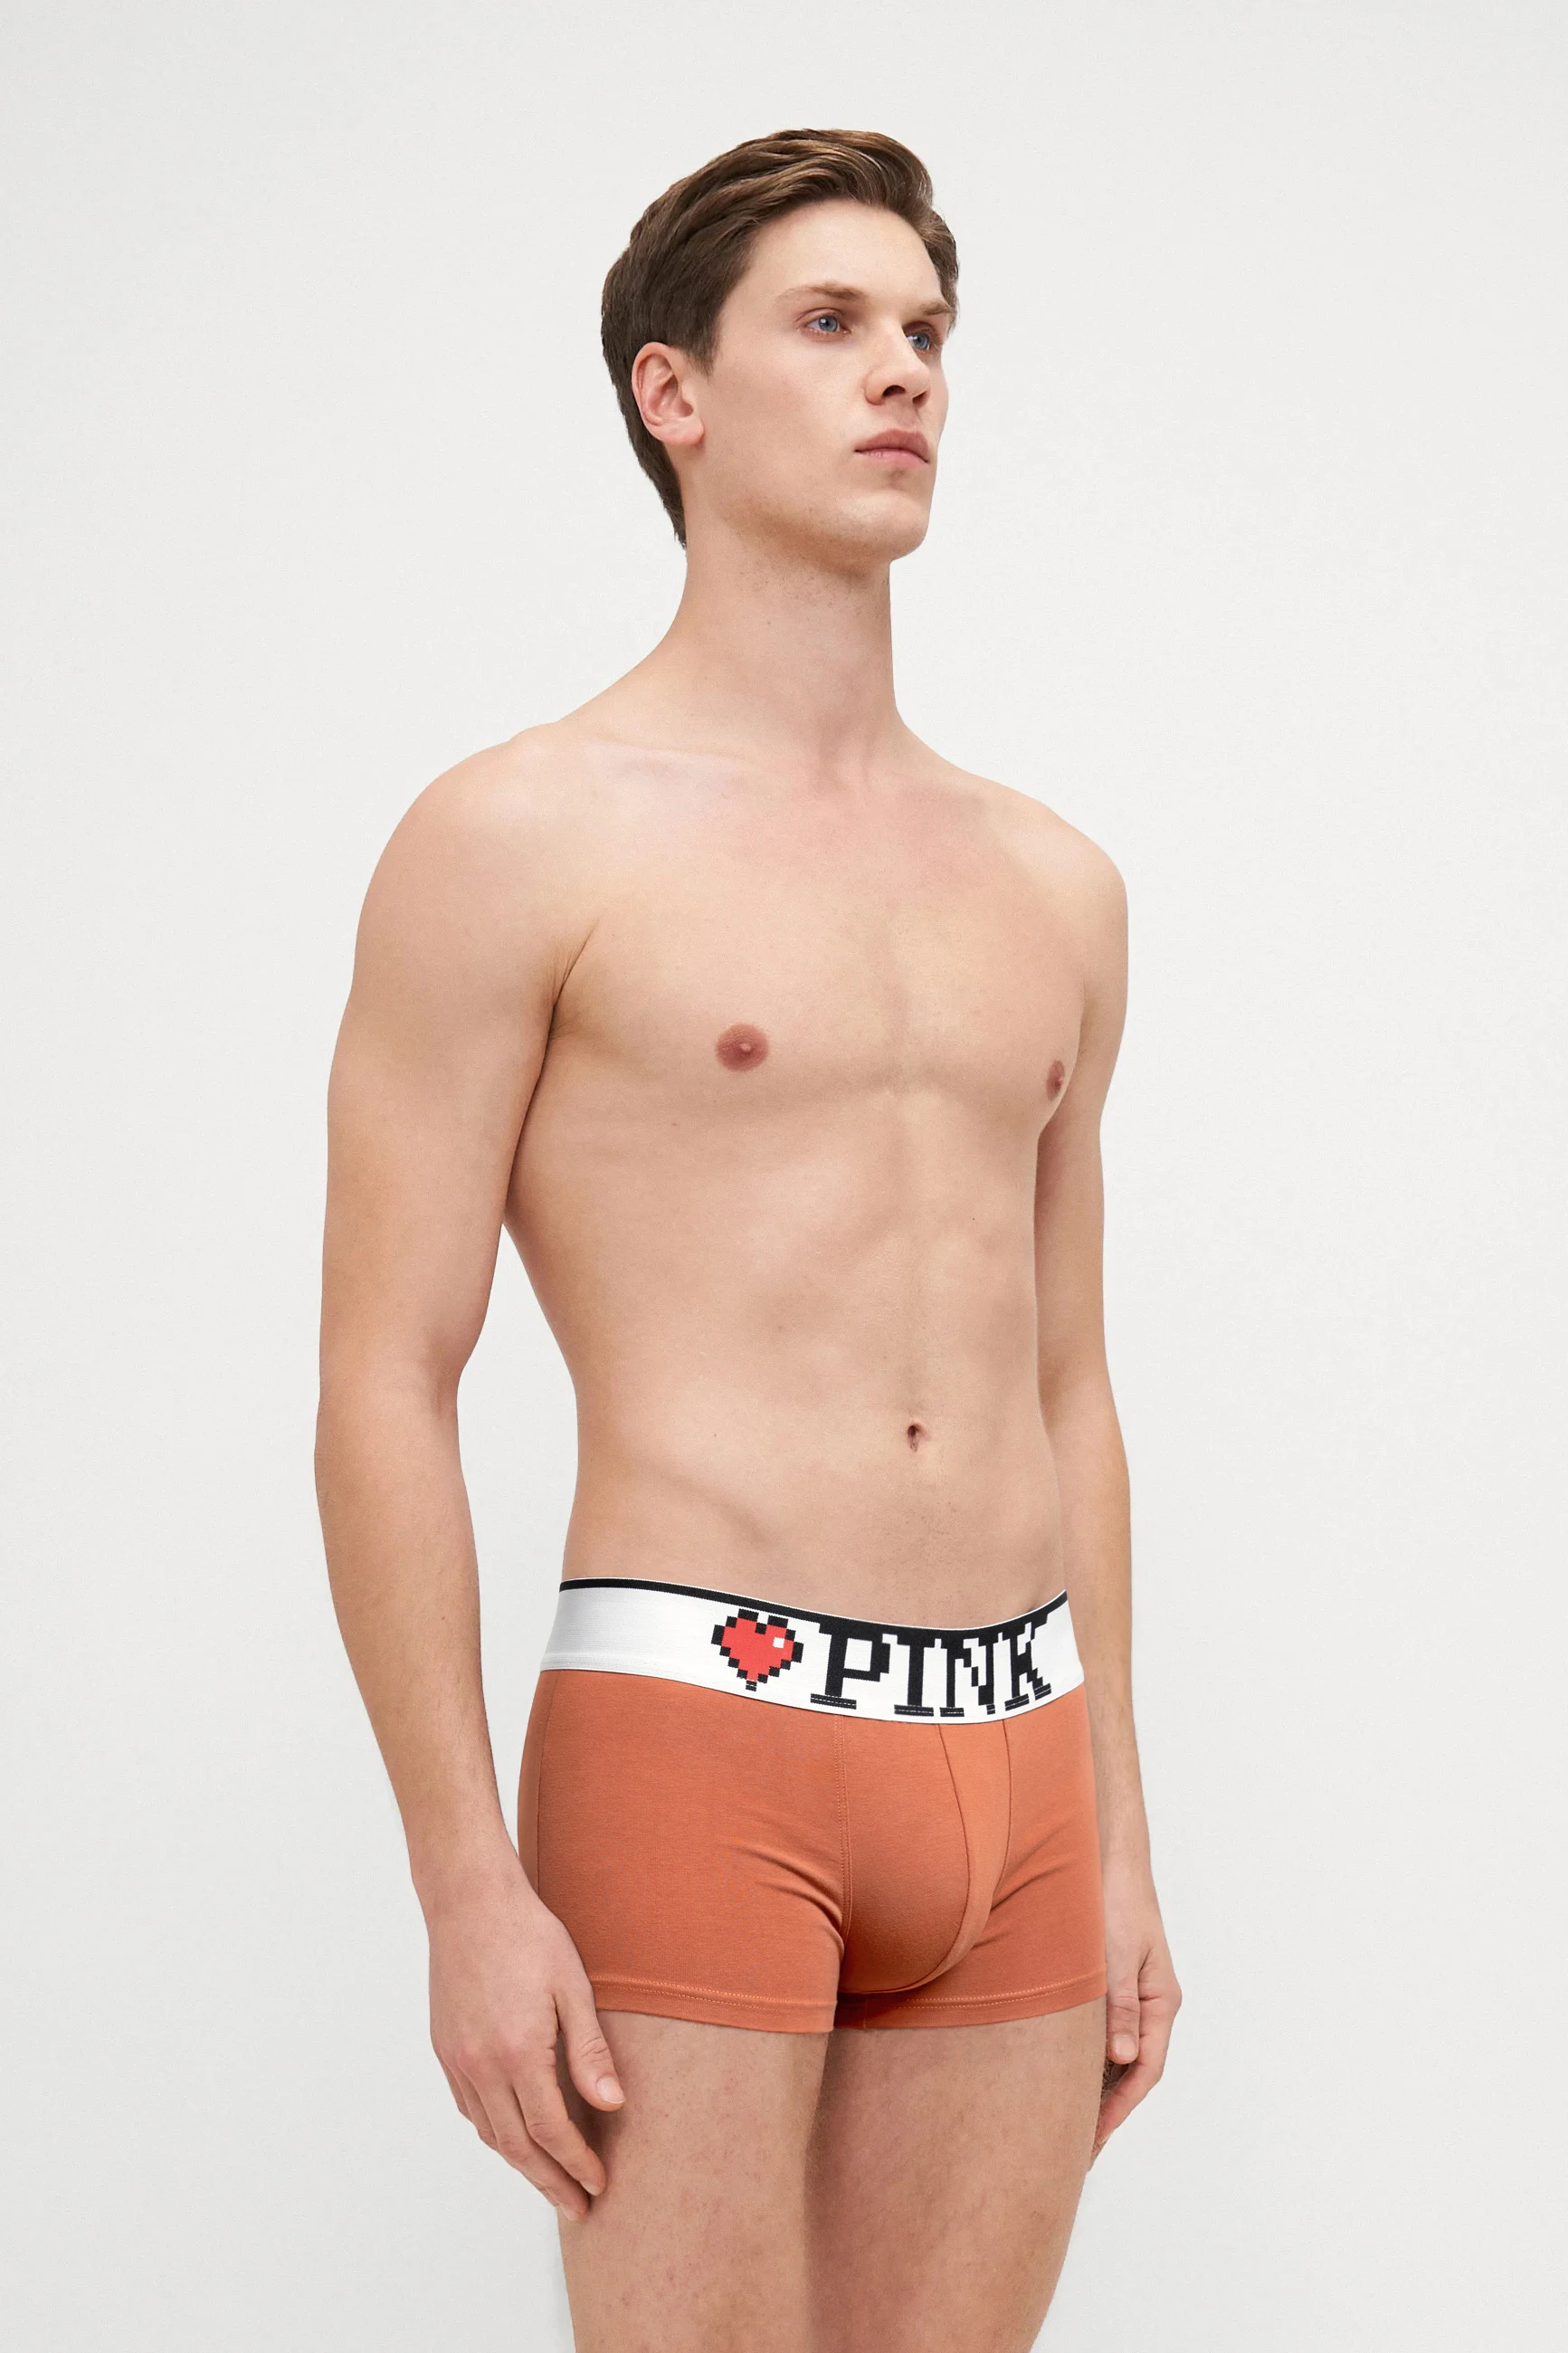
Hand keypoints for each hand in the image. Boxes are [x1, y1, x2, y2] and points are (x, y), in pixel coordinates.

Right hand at [426, 1858, 623, 2217]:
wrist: (470, 1901)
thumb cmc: (527, 1934)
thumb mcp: (572, 1986)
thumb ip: (590, 2051)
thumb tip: (612, 2105)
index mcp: (517, 2052)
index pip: (552, 2130)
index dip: (577, 2163)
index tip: (599, 2185)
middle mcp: (481, 2065)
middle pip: (518, 2146)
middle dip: (550, 2182)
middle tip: (578, 2208)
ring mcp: (458, 2060)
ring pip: (490, 2133)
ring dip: (522, 2164)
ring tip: (550, 2182)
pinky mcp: (445, 2049)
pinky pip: (470, 2109)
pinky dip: (495, 2133)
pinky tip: (514, 2136)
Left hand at [1093, 1851, 1179, 2161]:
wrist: (1105, 1853)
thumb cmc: (1116, 1898)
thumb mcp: (1118, 1953)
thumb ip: (1119, 2004)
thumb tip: (1122, 2058)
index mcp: (1160, 2001)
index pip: (1144, 2071)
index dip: (1119, 2110)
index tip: (1092, 2141)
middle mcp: (1148, 2004)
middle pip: (1130, 2070)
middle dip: (1105, 2110)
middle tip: (1073, 2149)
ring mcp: (1128, 1994)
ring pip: (1113, 2054)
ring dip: (1093, 2086)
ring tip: (1062, 2122)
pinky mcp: (1106, 1983)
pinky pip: (1096, 2031)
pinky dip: (1083, 2056)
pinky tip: (1056, 2072)